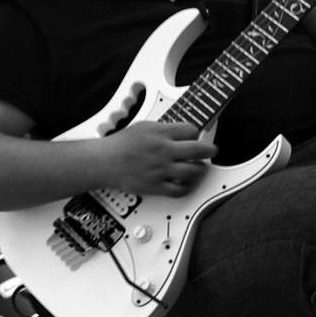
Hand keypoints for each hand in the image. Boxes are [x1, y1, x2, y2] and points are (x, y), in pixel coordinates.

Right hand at [102, 120, 216, 197]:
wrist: (103, 162)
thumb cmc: (120, 144)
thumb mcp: (143, 126)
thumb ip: (164, 128)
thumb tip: (182, 131)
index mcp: (160, 133)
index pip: (191, 130)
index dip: (196, 132)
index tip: (196, 135)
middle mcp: (163, 151)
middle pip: (198, 150)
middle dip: (210, 150)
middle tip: (212, 150)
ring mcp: (161, 170)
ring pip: (193, 171)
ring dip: (200, 169)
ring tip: (198, 167)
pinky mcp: (156, 186)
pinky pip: (180, 190)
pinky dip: (186, 187)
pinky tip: (185, 182)